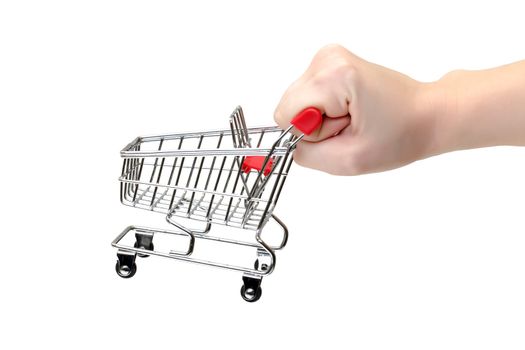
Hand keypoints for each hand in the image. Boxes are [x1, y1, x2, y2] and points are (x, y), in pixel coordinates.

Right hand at [274, 44, 436, 174]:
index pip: (285, 115)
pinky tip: (352, 109)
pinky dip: (326, 109)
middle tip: (349, 126)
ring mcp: (329, 57)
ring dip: (322, 118)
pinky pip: (308, 96)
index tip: (342, 130)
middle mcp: (328, 58)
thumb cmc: (400, 135)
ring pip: (297, 102)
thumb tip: (287, 143)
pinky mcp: (332, 62)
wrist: (427, 114)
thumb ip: (306, 154)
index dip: (311, 133)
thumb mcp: (349, 161)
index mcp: (334, 76)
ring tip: (353, 118)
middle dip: (315, 125)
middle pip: (289, 106)